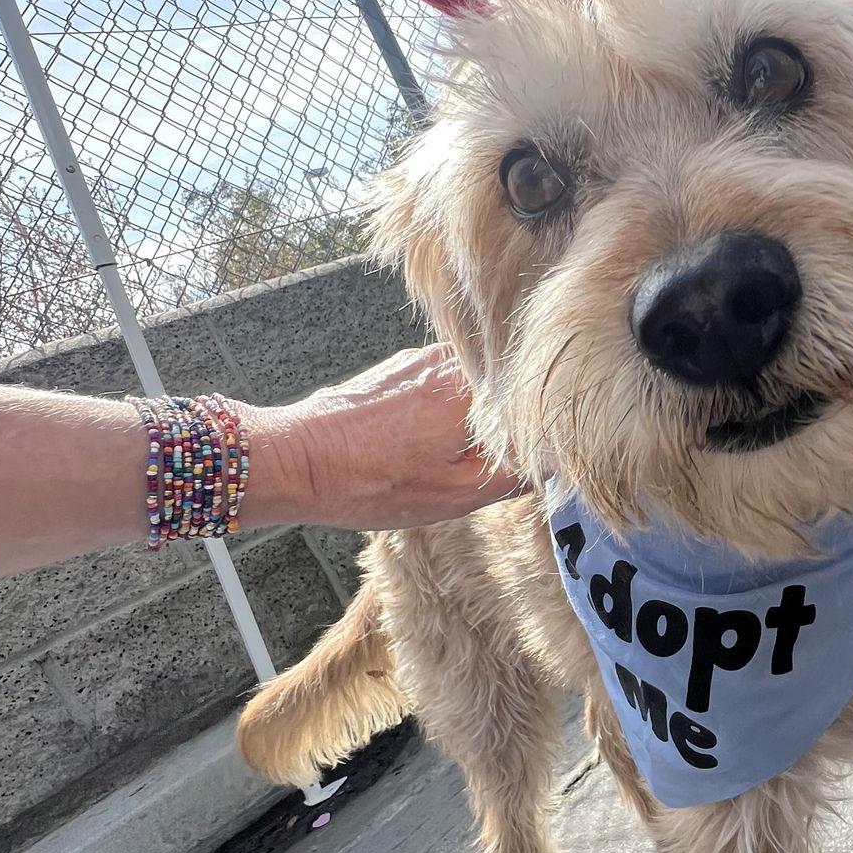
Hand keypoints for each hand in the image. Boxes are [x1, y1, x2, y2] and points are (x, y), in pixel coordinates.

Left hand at [247, 346, 524, 531]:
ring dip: (482, 413)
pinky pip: (449, 381)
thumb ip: (514, 474)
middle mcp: (453, 359)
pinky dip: (452, 407)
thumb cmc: (370, 483)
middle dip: (514, 420)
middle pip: (511, 385)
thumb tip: (554, 464)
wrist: (297, 460)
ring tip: (463, 450)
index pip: (537, 399)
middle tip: (503, 459)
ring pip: (479, 383)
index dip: (544, 429)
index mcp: (473, 388)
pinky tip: (432, 438)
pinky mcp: (403, 365)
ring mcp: (425, 356)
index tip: (544, 457)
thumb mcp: (456, 495)